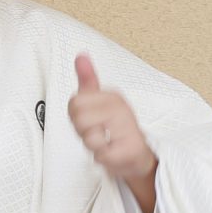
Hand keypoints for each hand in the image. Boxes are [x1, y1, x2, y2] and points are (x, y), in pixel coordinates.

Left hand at [68, 55, 156, 184]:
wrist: (136, 156)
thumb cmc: (113, 129)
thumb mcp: (98, 101)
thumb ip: (88, 79)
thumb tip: (80, 55)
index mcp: (112, 96)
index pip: (75, 102)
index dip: (76, 115)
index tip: (91, 118)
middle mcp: (122, 108)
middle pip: (79, 118)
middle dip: (83, 130)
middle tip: (98, 132)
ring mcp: (128, 128)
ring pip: (88, 136)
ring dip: (93, 144)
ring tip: (106, 142)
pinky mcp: (130, 149)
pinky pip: (100, 153)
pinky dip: (101, 157)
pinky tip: (112, 152)